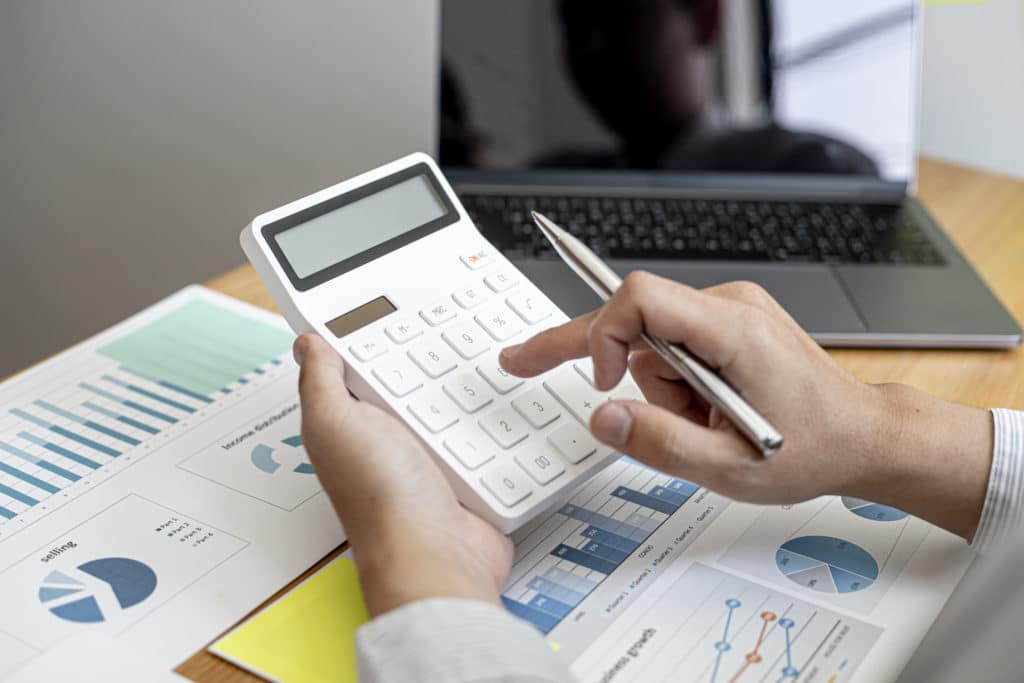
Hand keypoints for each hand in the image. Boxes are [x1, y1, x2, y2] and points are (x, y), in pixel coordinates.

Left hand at [294, 334, 511, 615]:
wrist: (436, 552)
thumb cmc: (380, 498)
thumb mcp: (334, 421)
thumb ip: (320, 380)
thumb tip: (308, 342)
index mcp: (351, 423)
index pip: (358, 366)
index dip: (369, 336)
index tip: (387, 304)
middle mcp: (389, 438)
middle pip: (411, 377)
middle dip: (427, 354)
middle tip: (446, 320)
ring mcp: (431, 454)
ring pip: (451, 400)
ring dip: (464, 386)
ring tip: (478, 352)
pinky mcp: (469, 469)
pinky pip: (482, 429)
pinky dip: (491, 418)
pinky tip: (497, 400)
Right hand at [500, 273, 991, 538]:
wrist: (862, 435)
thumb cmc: (814, 448)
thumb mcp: (731, 467)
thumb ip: (660, 443)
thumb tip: (603, 417)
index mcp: (736, 331)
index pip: (641, 297)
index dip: (603, 334)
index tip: (603, 380)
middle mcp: (732, 306)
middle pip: (637, 313)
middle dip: (597, 352)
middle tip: (529, 360)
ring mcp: (733, 311)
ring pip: (654, 340)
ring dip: (661, 388)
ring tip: (705, 424)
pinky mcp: (730, 323)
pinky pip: (674, 344)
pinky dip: (677, 382)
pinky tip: (707, 410)